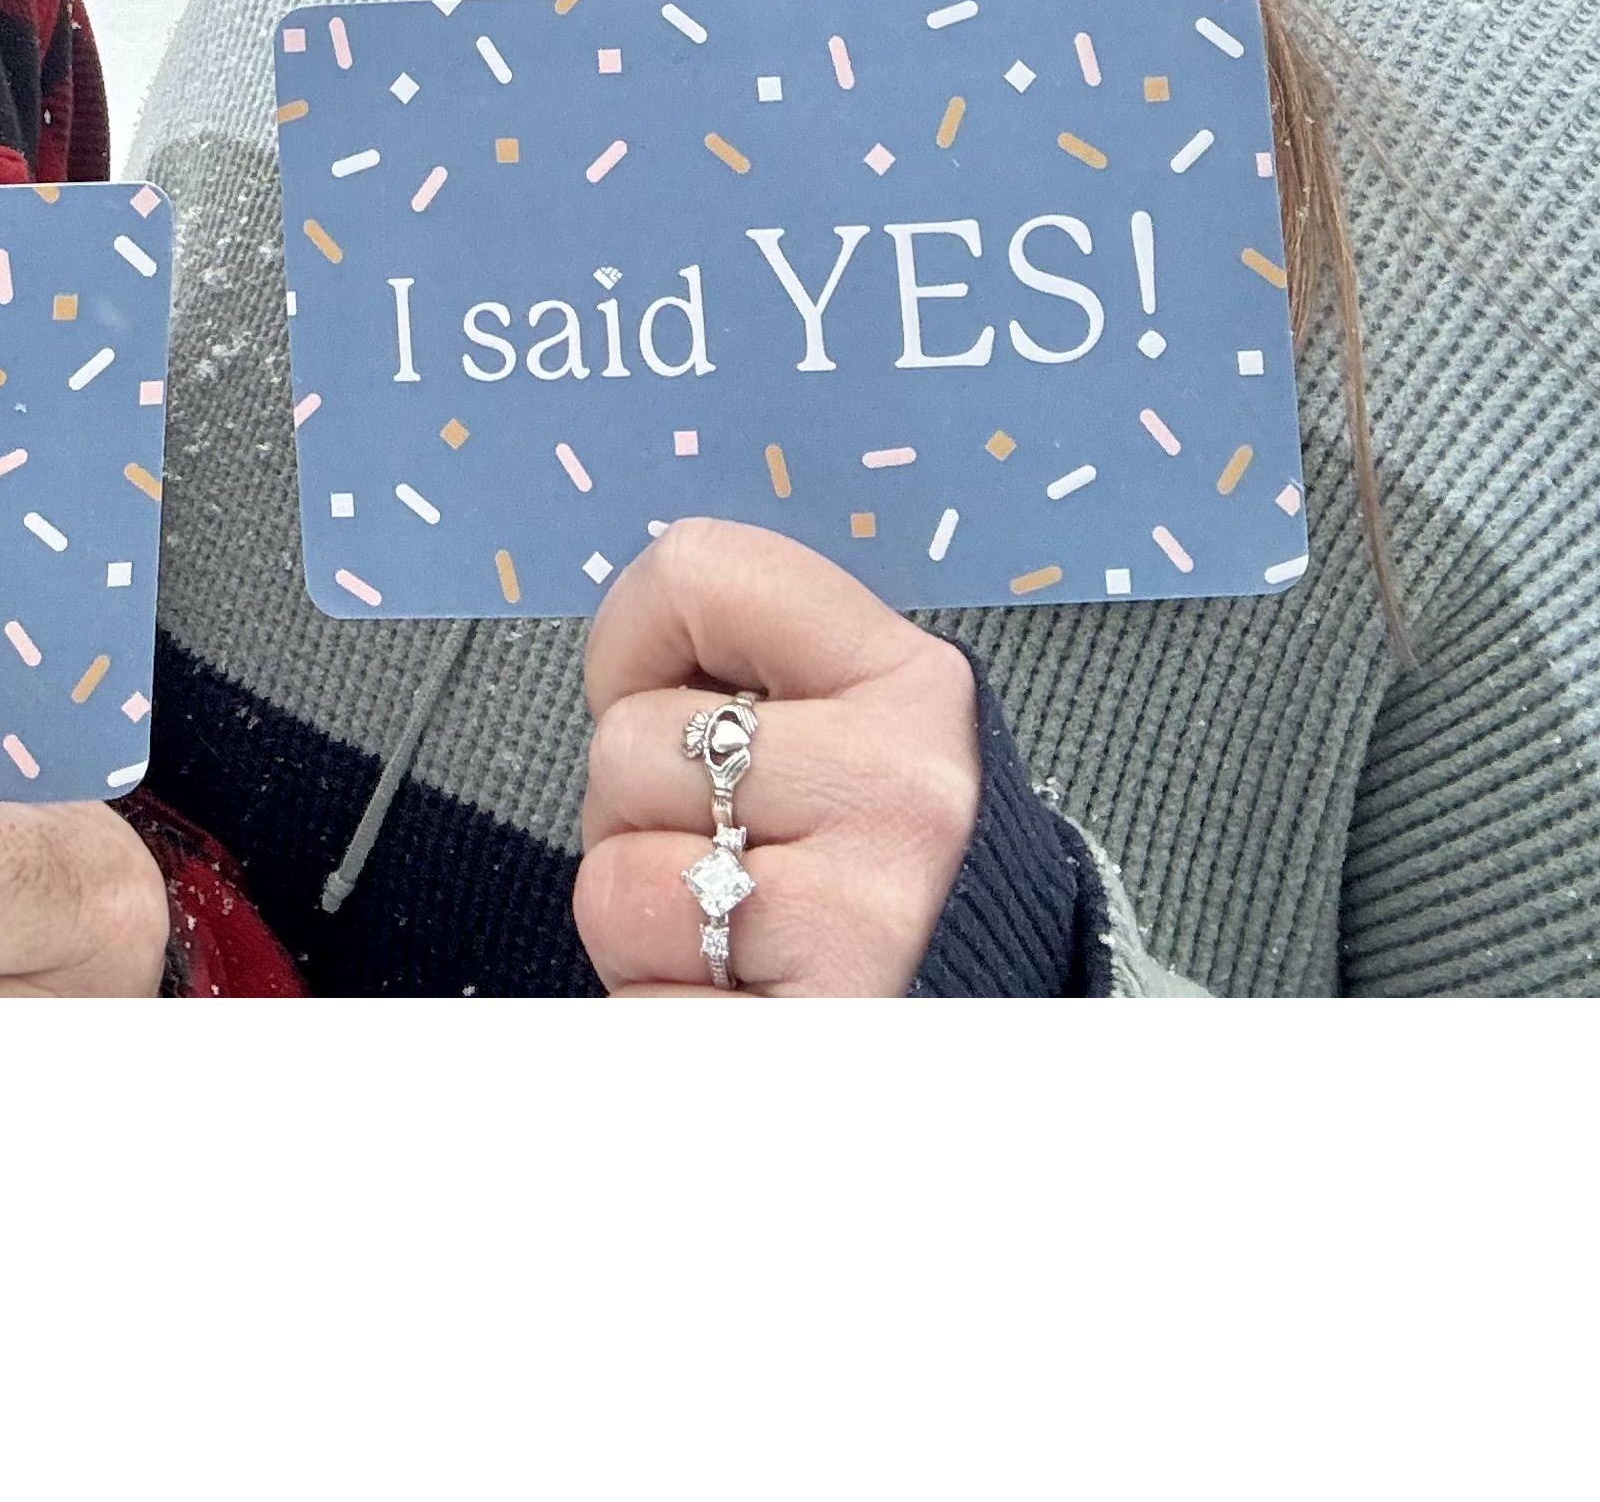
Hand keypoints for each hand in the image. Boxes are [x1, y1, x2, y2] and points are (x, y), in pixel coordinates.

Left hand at [573, 517, 983, 997]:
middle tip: (717, 852)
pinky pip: (638, 1002)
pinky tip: (738, 1007)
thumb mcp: (868, 736)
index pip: (697, 573)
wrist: (985, 1025)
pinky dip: (659, 1013)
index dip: (631, 643)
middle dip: (634, 811)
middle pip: (628, 741)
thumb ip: (769, 680)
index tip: (659, 699)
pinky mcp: (813, 1026)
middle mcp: (900, 788)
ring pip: (615, 880)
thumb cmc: (893, 876)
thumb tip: (630, 660)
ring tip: (729, 935)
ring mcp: (861, 916)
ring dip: (640, 922)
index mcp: (909, 683)